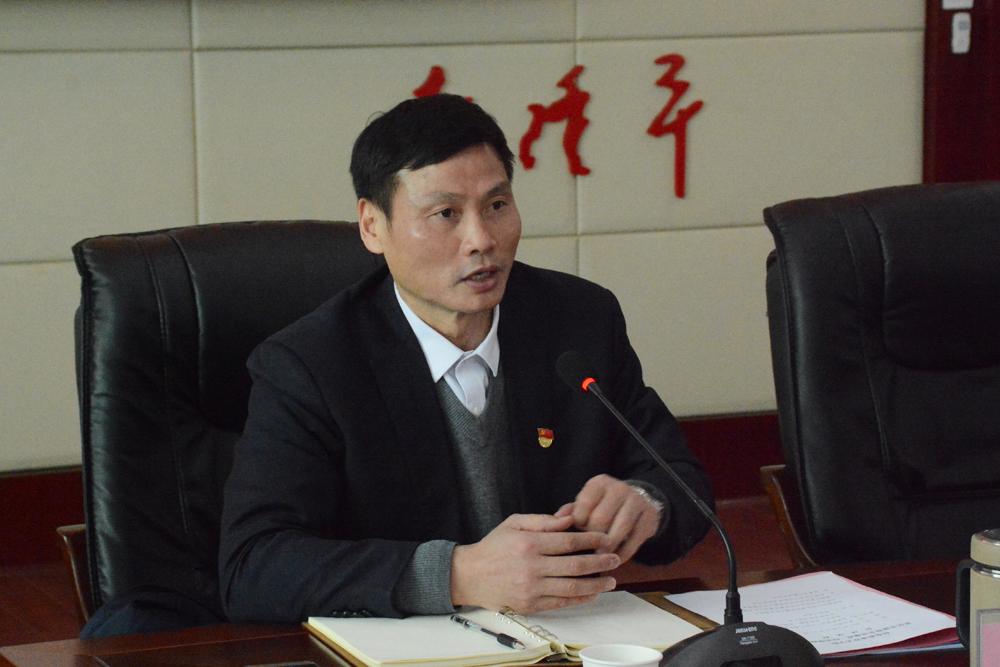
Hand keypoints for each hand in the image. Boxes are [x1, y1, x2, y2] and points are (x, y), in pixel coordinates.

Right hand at [450, 513, 620, 613]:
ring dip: (596, 584)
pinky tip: (592, 593)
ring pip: (572, 587)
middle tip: (615, 559)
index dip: (591, 540)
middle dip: (600, 562)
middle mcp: (532, 567)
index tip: (605, 539)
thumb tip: (570, 518)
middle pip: (575, 566)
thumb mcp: (514, 522)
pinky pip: (561, 602)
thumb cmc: (494, 546)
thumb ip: (544, 520)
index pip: (569, 541)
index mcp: (529, 543)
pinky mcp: (530, 604)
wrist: (470, 575)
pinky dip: (580, 599)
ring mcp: (532, 588)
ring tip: (610, 580)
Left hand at [555, 474, 660, 562]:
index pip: (584, 505)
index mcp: (599, 483)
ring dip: (607, 549)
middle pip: (601, 519)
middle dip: (592, 538)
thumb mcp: (587, 502)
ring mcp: (637, 502)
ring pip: (619, 530)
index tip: (575, 535)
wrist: (640, 500)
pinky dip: (623, 554)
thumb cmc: (604, 505)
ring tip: (599, 559)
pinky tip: (615, 560)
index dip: (578, 524)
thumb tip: (556, 521)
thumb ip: (571, 511)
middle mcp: (619, 488)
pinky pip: (634, 541)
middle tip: (586, 551)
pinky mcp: (649, 518)